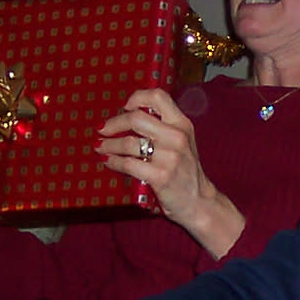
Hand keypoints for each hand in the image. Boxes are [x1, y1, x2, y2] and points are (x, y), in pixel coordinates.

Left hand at [98, 88, 244, 256]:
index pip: (158, 97)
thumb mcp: (182, 143)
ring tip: (101, 147)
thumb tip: (129, 116)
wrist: (199, 202)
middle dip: (114, 123)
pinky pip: (128, 164)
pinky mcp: (160, 176)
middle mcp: (177, 137)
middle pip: (136, 118)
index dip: (137, 98)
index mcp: (182, 124)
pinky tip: (109, 162)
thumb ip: (163, 127)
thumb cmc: (186, 172)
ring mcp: (169, 157)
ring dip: (109, 145)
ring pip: (128, 143)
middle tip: (103, 129)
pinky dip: (114, 162)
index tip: (125, 107)